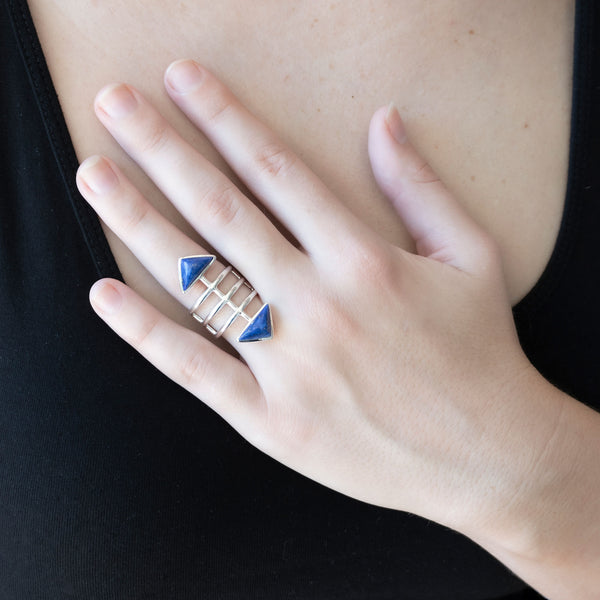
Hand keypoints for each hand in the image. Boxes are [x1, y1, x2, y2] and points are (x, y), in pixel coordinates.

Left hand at [76, 60, 558, 540]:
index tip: (181, 81)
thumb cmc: (481, 353)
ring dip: (138, 223)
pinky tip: (106, 293)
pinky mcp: (273, 422)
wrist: (489, 456)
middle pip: (222, 212)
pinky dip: (145, 332)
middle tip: (114, 105)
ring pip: (198, 283)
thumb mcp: (474, 257)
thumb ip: (421, 187)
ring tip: (94, 177)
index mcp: (364, 261)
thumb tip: (384, 121)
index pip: (277, 171)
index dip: (225, 118)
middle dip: (163, 149)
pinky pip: (196, 370)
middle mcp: (318, 306)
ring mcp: (289, 366)